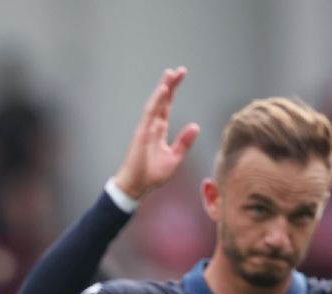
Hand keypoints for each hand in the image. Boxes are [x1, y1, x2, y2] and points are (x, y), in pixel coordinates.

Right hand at [112, 67, 199, 200]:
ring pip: (155, 103)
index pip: (167, 106)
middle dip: (170, 85)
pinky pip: (149, 113)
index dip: (173, 91)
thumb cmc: (151, 175)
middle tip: (180, 70)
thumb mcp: (174, 158)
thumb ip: (184, 142)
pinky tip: (163, 90)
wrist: (136, 186)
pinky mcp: (141, 132)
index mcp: (159, 130)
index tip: (181, 76)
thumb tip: (195, 127)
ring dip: (163, 88)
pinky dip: (157, 101)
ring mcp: (146, 128)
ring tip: (171, 74)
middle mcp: (152, 126)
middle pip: (162, 100)